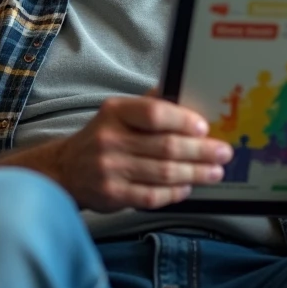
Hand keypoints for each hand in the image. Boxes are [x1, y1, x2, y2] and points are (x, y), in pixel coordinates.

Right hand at [53, 96, 231, 211]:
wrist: (64, 169)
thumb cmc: (100, 138)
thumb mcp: (116, 113)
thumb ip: (147, 104)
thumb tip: (182, 92)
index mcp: (114, 112)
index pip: (154, 113)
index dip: (183, 120)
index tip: (204, 127)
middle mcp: (110, 139)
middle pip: (165, 146)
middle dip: (200, 151)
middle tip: (222, 153)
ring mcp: (110, 169)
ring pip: (163, 173)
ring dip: (195, 173)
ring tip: (214, 172)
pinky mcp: (112, 194)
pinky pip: (152, 196)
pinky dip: (174, 193)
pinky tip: (187, 187)